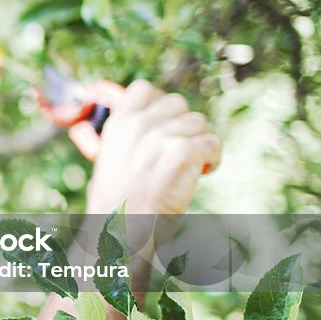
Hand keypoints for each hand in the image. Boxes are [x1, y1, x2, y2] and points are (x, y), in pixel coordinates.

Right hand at [86, 81, 220, 215]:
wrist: (122, 230)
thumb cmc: (115, 204)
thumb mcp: (108, 161)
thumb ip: (125, 137)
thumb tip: (142, 125)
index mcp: (118, 124)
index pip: (143, 89)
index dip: (158, 104)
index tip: (163, 124)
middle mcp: (139, 124)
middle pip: (177, 102)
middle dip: (182, 125)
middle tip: (177, 150)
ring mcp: (162, 136)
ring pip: (198, 122)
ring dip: (198, 143)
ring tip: (188, 166)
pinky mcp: (184, 152)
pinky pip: (213, 143)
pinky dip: (212, 160)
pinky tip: (200, 174)